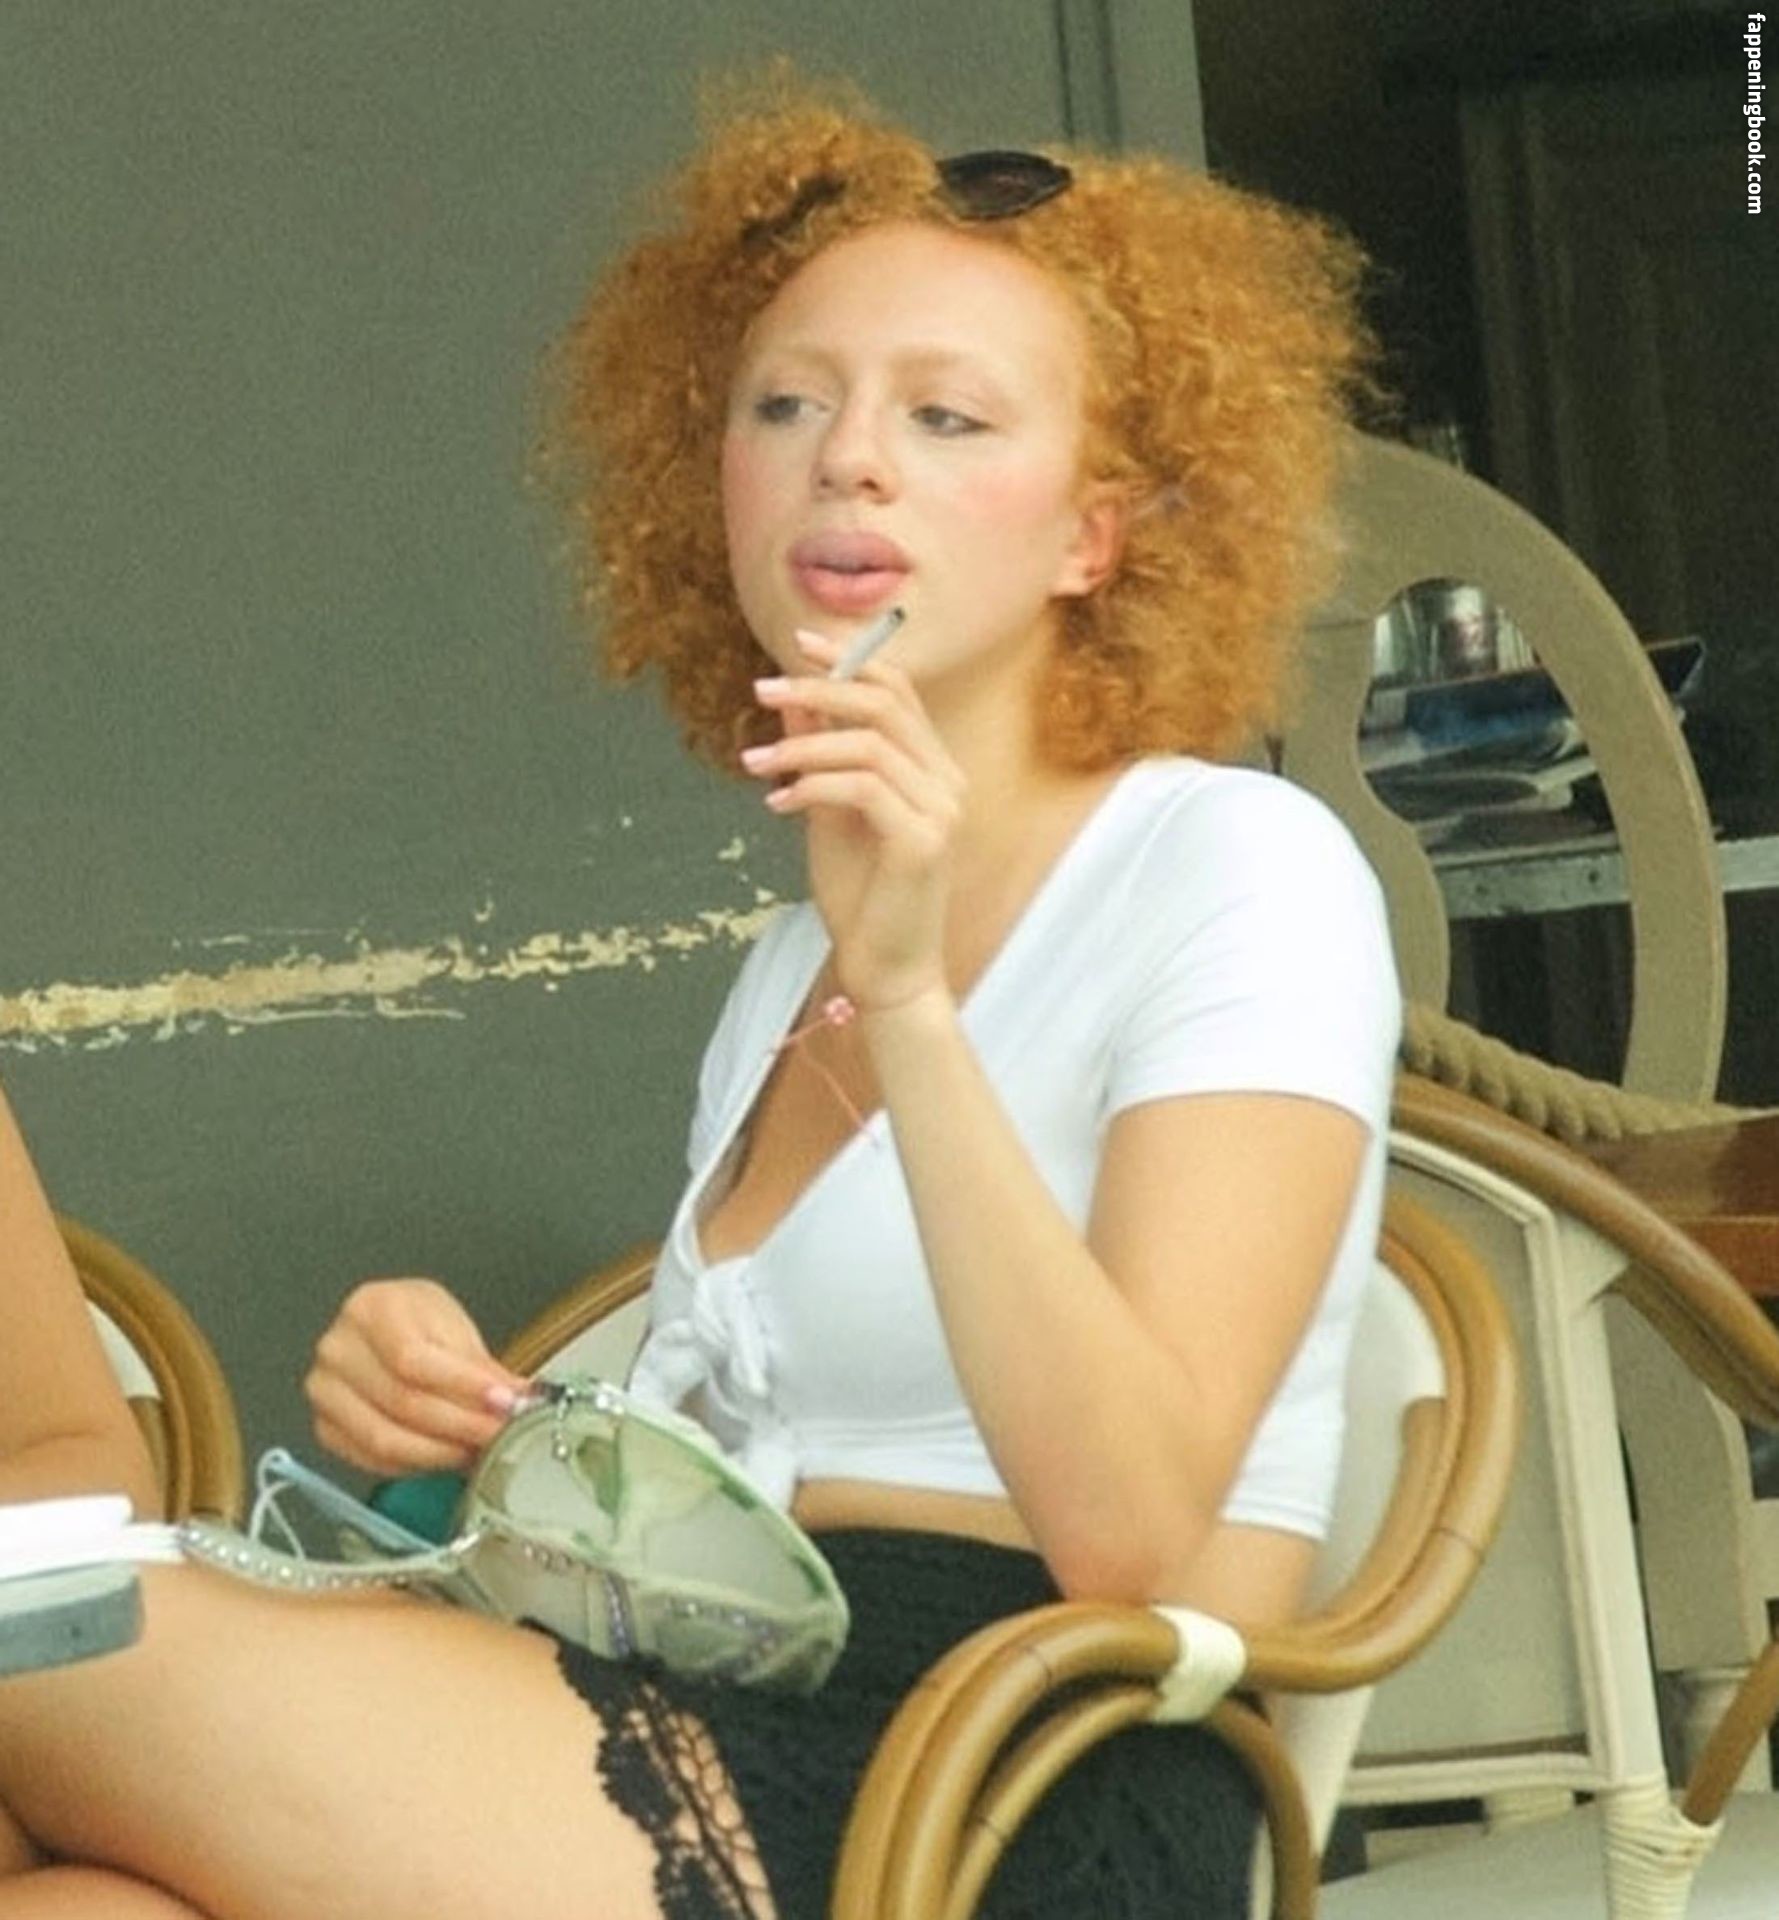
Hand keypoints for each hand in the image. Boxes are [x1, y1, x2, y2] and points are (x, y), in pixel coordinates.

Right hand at [304, 1278, 531, 1476]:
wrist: (388, 1328)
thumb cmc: (419, 1322)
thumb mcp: (455, 1328)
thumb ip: (482, 1367)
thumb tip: (516, 1399)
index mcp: (370, 1308)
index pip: (412, 1358)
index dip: (462, 1386)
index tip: (502, 1402)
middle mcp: (338, 1349)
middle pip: (402, 1402)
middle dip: (461, 1425)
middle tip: (499, 1432)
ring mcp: (326, 1391)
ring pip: (386, 1439)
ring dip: (442, 1452)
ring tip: (478, 1447)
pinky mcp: (327, 1427)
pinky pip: (374, 1460)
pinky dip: (416, 1465)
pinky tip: (446, 1456)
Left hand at [742, 629, 965, 1011]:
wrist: (886, 970)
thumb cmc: (862, 897)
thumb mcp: (829, 813)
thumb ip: (819, 757)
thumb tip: (793, 702)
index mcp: (932, 768)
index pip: (898, 691)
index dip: (850, 659)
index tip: (797, 645)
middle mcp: (947, 781)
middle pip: (886, 703)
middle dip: (819, 688)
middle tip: (762, 690)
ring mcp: (943, 810)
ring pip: (870, 743)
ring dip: (803, 745)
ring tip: (754, 765)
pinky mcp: (924, 841)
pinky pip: (862, 789)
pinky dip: (812, 787)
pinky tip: (778, 804)